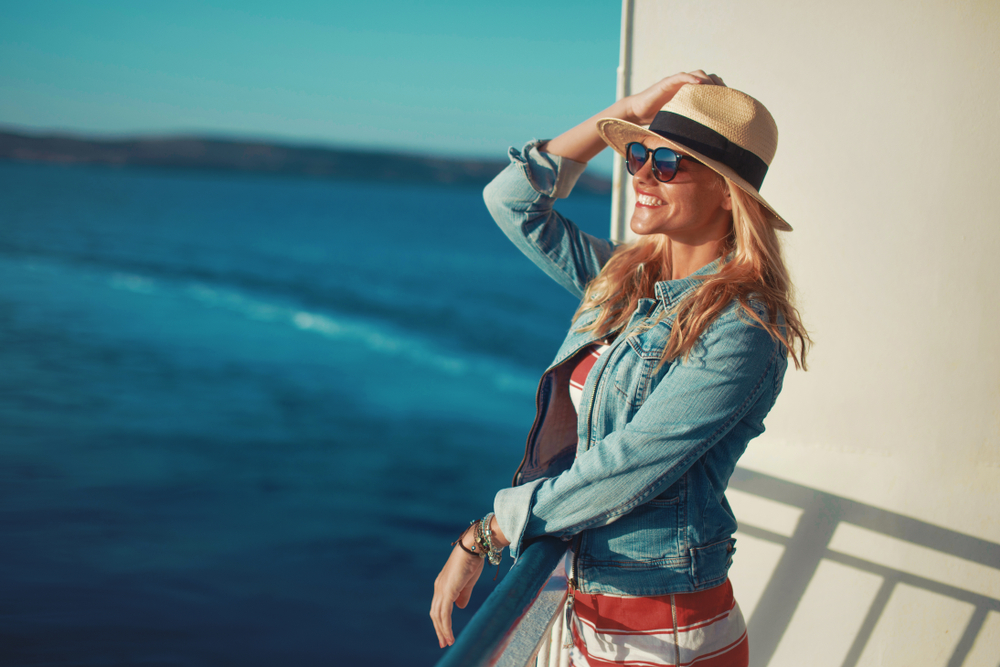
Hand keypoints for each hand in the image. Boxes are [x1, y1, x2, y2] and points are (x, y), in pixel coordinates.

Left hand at [430, 530, 485, 647]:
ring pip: (438, 615)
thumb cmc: (472, 561)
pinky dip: (446, 626)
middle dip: (439, 629)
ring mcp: (442, 589)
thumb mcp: (468, 582)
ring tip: (448, 642)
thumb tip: (459, 607)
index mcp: (442, 585)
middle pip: (435, 613)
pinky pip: (445, 613)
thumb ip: (463, 595)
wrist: (473, 547)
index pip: (438, 607)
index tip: (445, 634)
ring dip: (442, 631)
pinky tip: (450, 635)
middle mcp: (439, 587)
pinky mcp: (448, 590)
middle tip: (444, 643)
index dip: (441, 621)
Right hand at [623, 70, 726, 124]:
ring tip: (716, 90)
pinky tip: (699, 83)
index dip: (723, 91)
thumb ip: (692, 126)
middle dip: (720, 85)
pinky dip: (691, 78)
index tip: (732, 102)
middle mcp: (686, 85)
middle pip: (709, 78)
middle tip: (728, 96)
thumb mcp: (680, 123)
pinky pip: (681, 76)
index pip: (712, 87)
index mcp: (691, 94)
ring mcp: (677, 82)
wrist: (637, 112)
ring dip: (709, 80)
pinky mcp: (667, 83)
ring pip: (698, 74)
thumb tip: (708, 145)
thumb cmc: (657, 120)